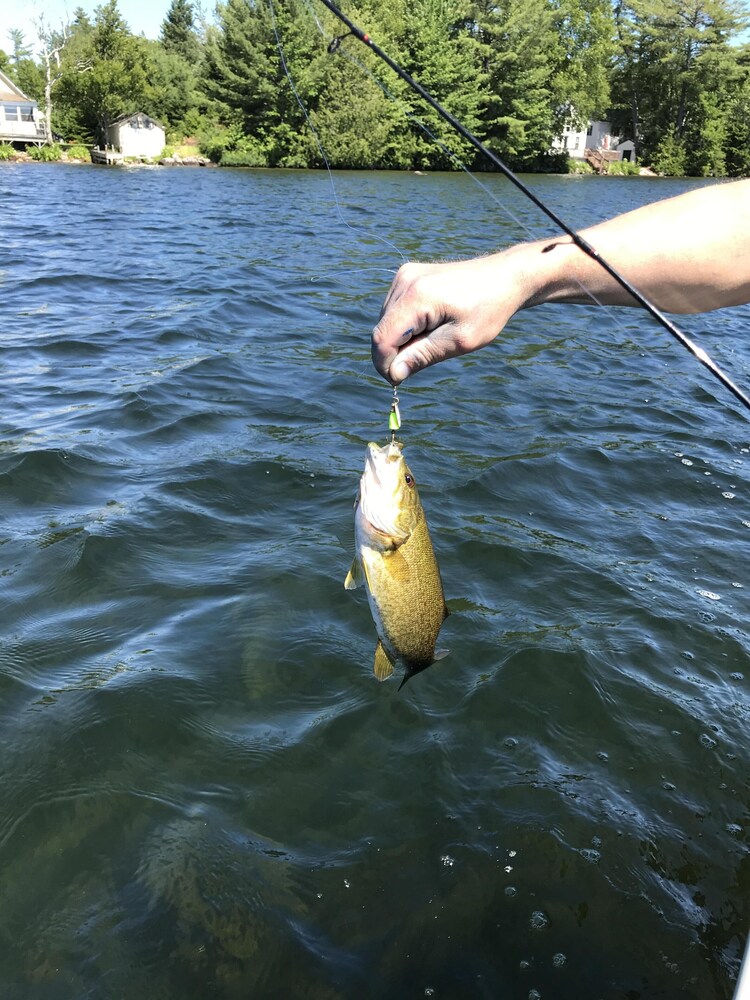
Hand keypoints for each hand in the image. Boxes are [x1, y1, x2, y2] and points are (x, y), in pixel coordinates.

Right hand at [371, 251, 532, 383]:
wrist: (503, 278)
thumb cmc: (487, 310)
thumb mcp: (459, 341)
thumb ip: (423, 356)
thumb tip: (393, 374)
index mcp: (418, 296)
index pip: (382, 338)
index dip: (385, 364)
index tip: (399, 381)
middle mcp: (405, 281)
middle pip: (382, 330)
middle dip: (395, 353)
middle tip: (426, 359)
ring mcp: (404, 276)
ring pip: (385, 322)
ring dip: (400, 340)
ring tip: (434, 338)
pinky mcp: (407, 276)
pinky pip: (394, 311)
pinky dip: (405, 327)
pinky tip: (430, 326)